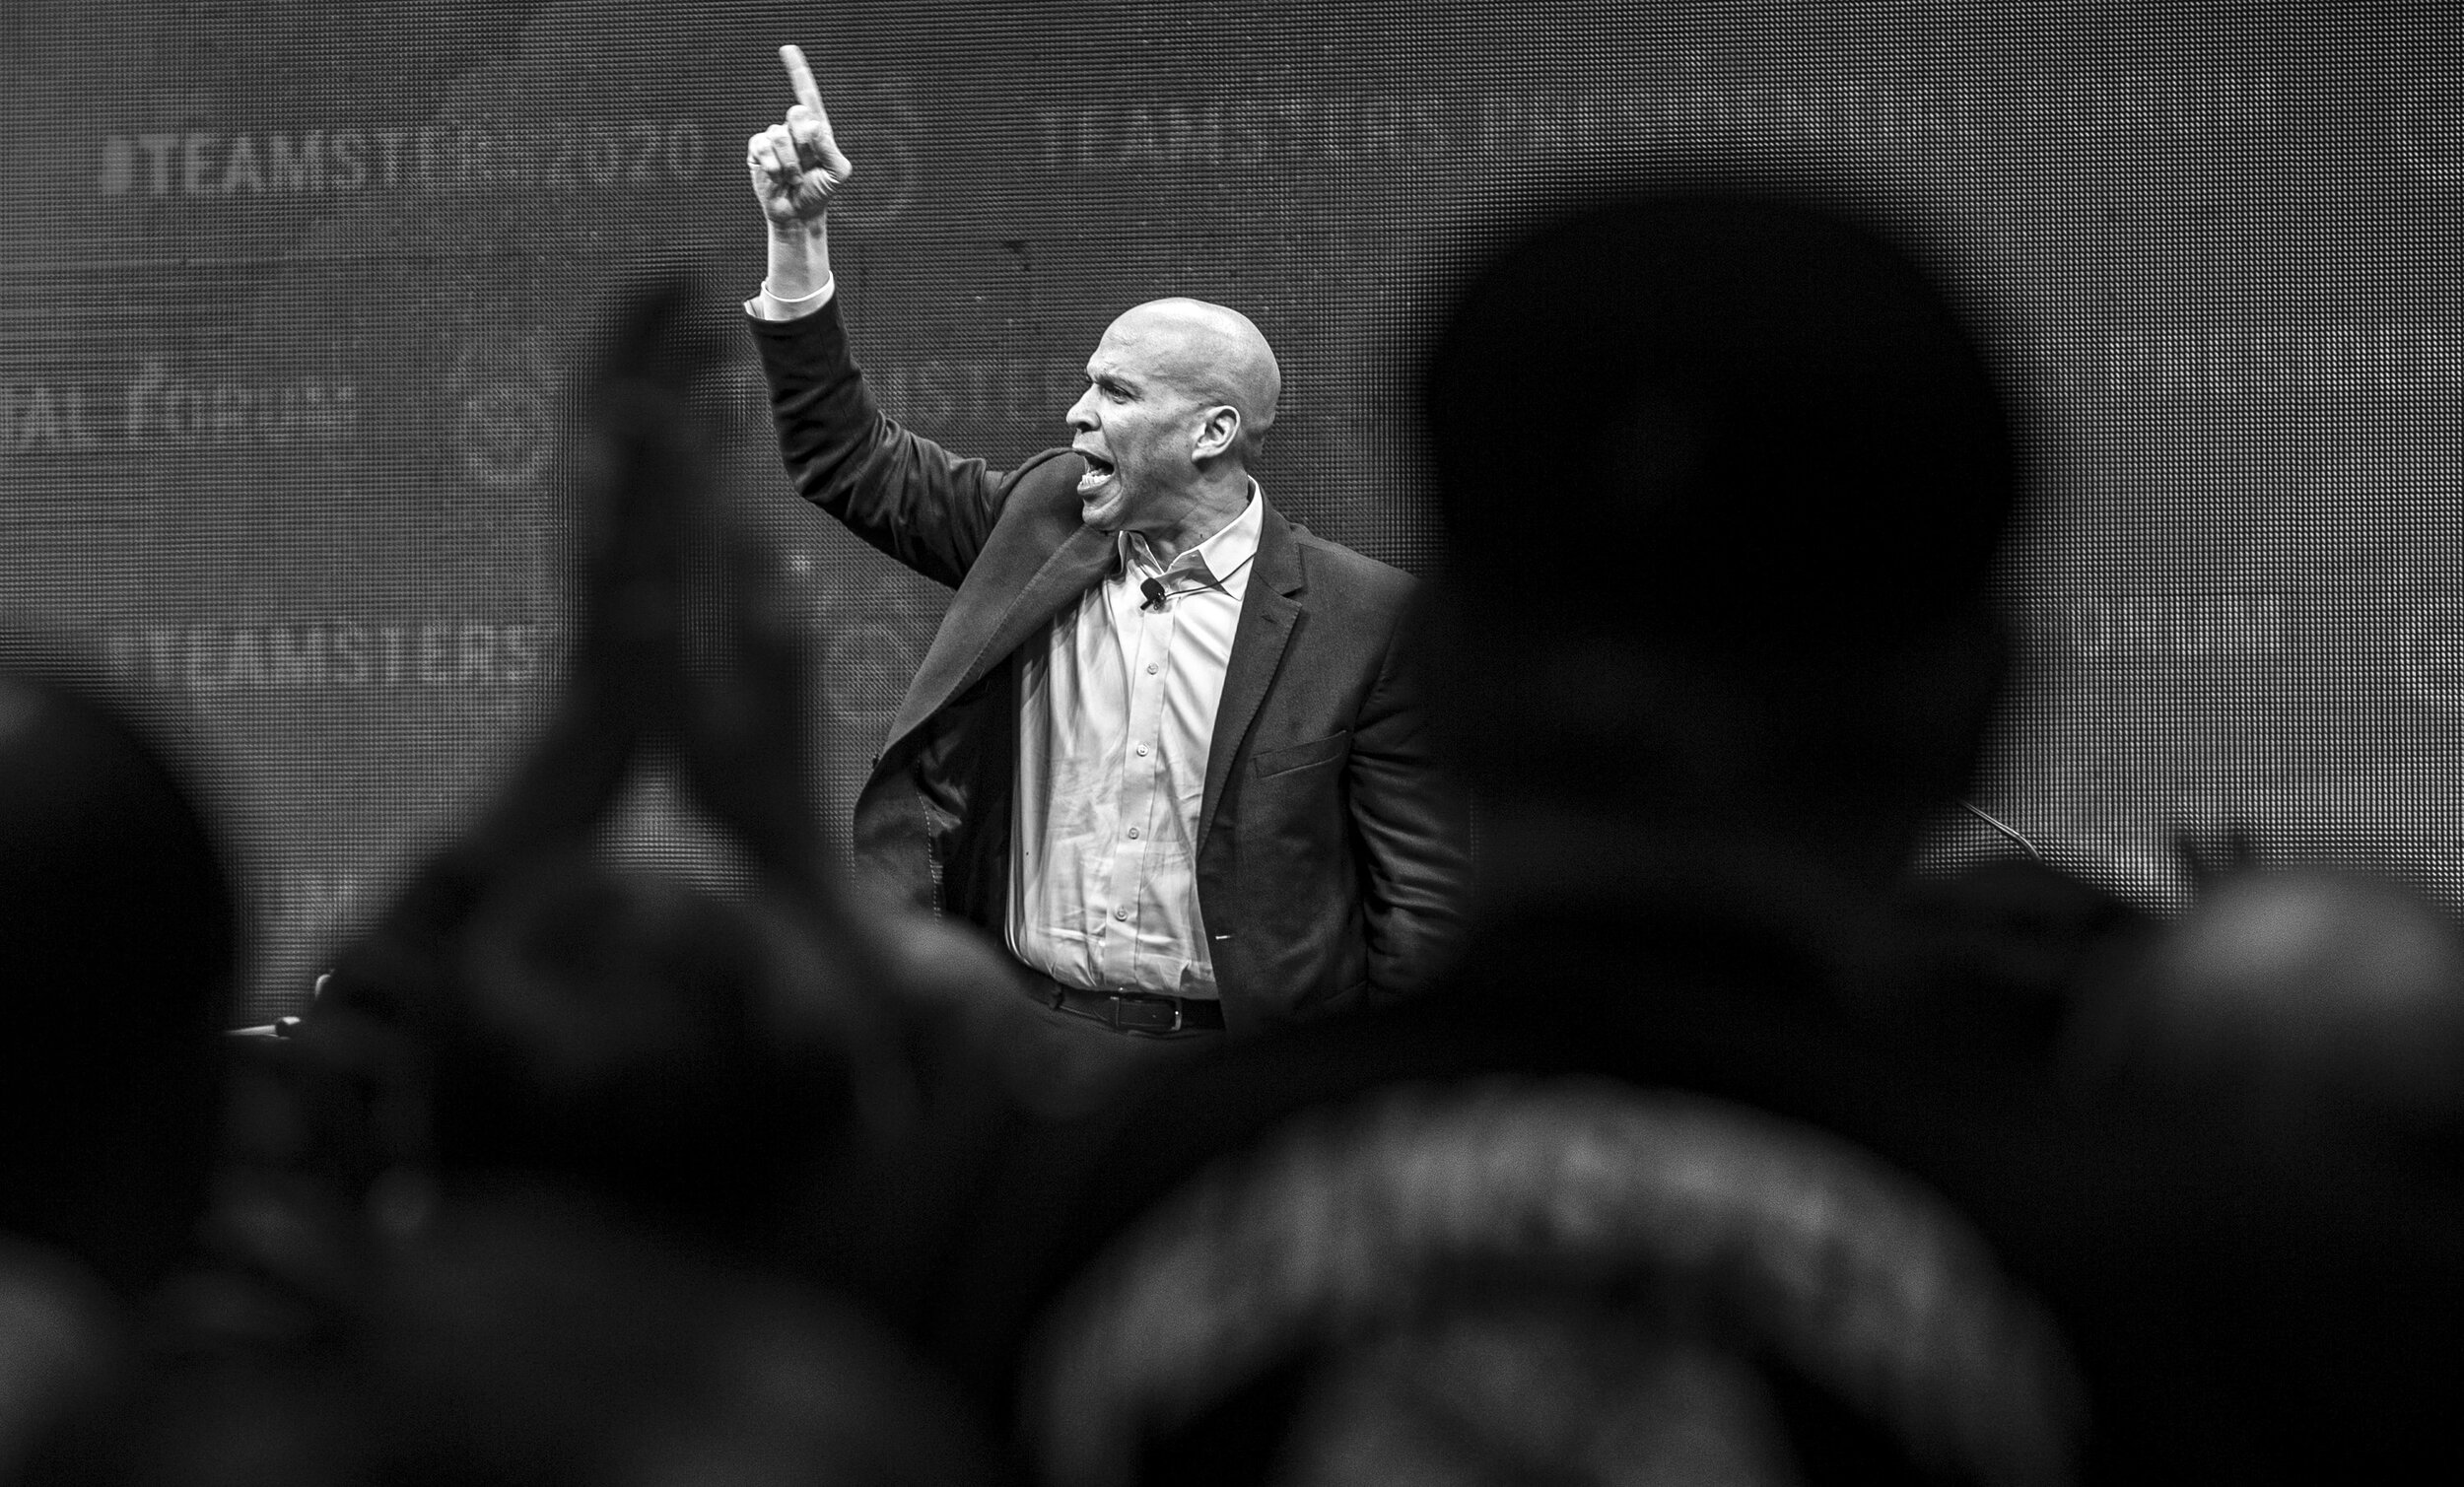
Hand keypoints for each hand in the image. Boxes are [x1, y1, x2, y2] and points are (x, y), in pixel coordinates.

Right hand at [747, 43, 853, 229]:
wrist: (800, 213)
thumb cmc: (822, 191)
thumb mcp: (838, 172)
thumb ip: (830, 148)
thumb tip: (812, 125)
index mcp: (817, 129)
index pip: (808, 95)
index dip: (797, 72)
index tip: (787, 49)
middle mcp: (794, 129)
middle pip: (796, 113)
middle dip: (804, 142)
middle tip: (807, 166)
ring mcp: (774, 139)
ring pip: (778, 134)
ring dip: (789, 163)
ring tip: (793, 179)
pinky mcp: (757, 151)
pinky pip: (761, 146)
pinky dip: (772, 165)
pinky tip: (778, 178)